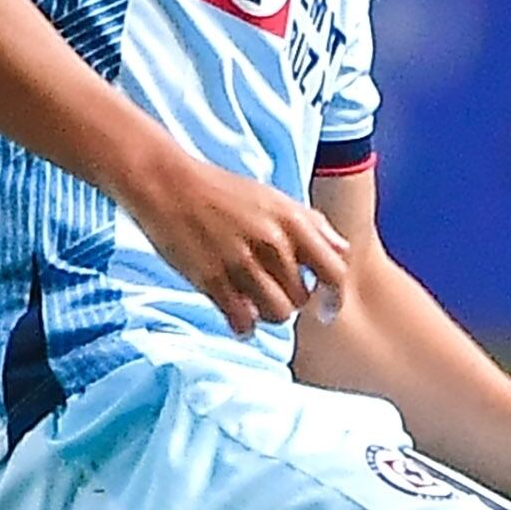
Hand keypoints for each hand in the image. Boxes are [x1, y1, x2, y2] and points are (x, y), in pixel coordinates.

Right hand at [120, 144, 351, 336]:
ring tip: (254, 302)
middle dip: (292, 300)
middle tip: (274, 292)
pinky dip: (243, 325)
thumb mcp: (276, 199)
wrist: (169, 184)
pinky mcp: (212, 279)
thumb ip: (312, 225)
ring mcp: (241, 262)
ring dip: (268, 313)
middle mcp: (272, 242)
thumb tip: (341, 252)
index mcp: (292, 221)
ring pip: (277, 314)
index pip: (334, 271)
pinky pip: (242, 321)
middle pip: (302, 298)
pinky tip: (236, 315)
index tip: (327, 309)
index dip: (334, 296)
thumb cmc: (224, 192)